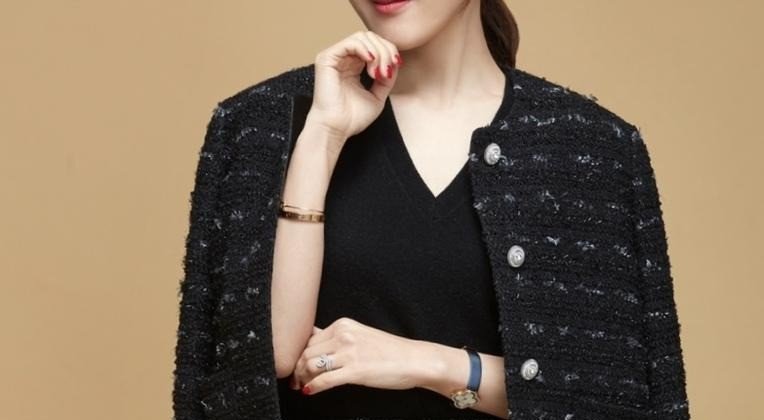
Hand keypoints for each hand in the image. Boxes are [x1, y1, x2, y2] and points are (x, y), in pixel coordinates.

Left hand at [288, 317, 435, 394]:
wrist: (414, 360)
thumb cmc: (389, 351)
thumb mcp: (360, 334)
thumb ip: (337, 337)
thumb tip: (313, 340)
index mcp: (343, 325)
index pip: (309, 339)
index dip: (299, 355)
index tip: (296, 366)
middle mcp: (344, 335)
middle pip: (306, 352)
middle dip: (297, 368)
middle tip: (295, 381)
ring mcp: (349, 353)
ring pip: (311, 365)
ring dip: (302, 378)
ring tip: (302, 386)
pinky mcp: (355, 371)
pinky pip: (324, 380)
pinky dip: (313, 387)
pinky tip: (310, 392)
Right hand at [307, 30, 402, 151]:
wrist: (336, 129)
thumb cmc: (352, 118)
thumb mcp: (378, 96)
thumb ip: (386, 79)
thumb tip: (395, 63)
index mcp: (354, 66)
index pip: (375, 45)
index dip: (389, 51)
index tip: (396, 66)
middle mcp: (344, 59)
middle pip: (371, 38)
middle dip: (386, 51)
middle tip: (388, 71)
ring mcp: (335, 57)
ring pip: (362, 37)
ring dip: (377, 52)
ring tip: (377, 73)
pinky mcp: (327, 58)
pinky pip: (350, 42)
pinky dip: (364, 49)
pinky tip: (370, 61)